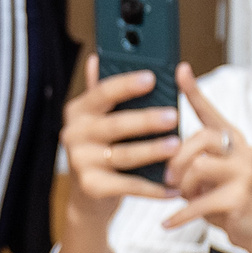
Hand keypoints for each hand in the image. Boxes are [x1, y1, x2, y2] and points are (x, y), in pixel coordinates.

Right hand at [59, 53, 181, 221]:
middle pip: (115, 125)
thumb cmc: (103, 148)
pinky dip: (153, 187)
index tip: (152, 78)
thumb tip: (98, 58)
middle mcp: (73, 134)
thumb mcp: (99, 118)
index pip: (102, 93)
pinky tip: (174, 185)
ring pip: (123, 155)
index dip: (127, 85)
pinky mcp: (91, 187)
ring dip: (153, 151)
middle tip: (174, 116)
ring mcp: (80, 162)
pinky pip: (128, 185)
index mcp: (78, 111)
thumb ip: (103, 92)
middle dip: (146, 120)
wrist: (89, 195)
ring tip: (178, 146)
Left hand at [159, 67, 251, 252]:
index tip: (179, 70)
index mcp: (232, 141)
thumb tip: (161, 153)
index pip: (211, 112)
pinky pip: (200, 201)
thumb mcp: (209, 176)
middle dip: (177, 158)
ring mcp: (245, 173)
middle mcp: (242, 150)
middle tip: (168, 178)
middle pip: (201, 138)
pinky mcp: (240, 197)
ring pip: (199, 166)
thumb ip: (192, 161)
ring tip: (182, 198)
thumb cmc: (228, 200)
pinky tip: (168, 222)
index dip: (194, 91)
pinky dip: (181, 214)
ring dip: (182, 186)